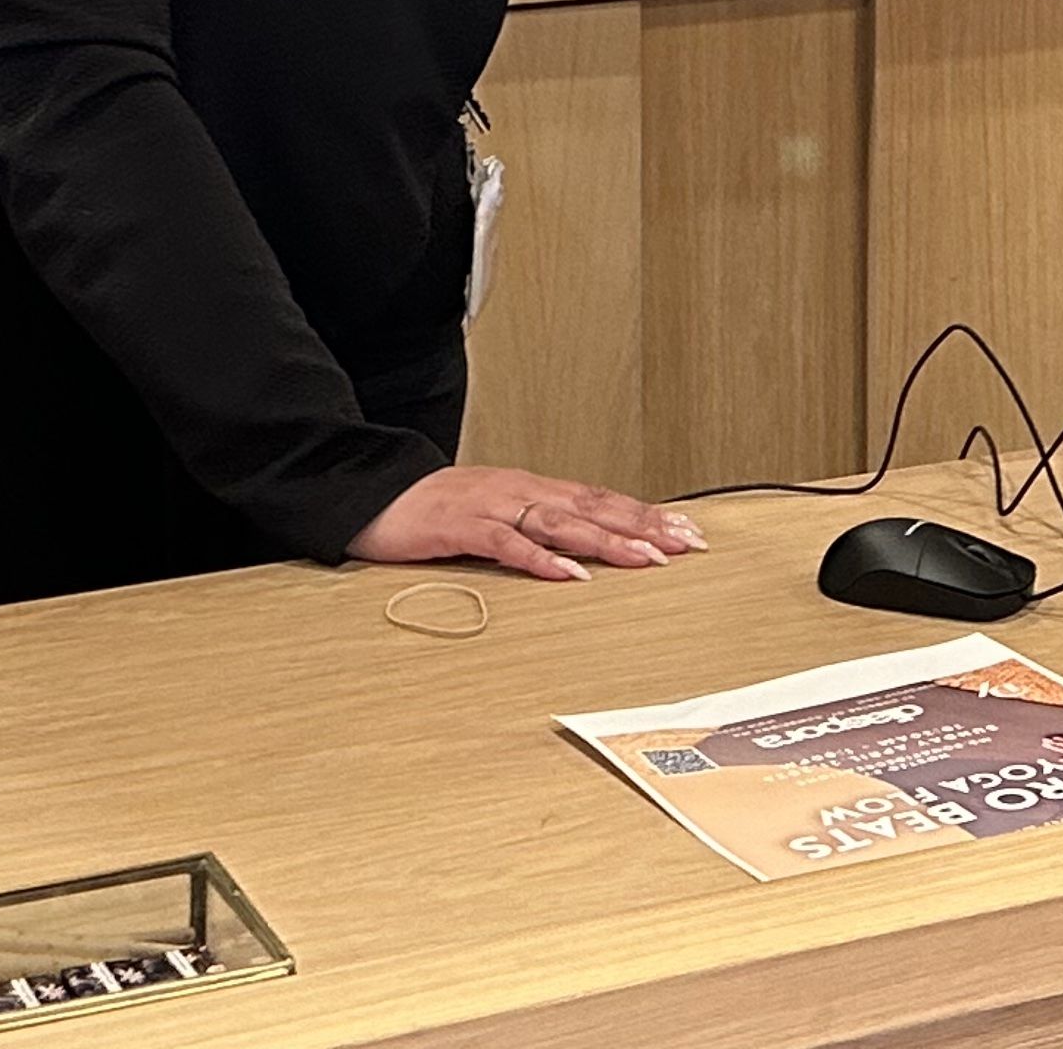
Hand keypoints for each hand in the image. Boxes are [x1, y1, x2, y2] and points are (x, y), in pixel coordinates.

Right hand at [347, 465, 705, 581]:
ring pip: (560, 523)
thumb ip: (536, 526)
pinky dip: (541, 559)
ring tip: (645, 559)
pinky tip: (569, 575)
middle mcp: (521, 489)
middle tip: (685, 544)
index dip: (645, 514)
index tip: (687, 531)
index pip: (601, 498)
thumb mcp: (496, 514)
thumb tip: (584, 548)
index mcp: (532, 487)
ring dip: (606, 542)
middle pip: (593, 506)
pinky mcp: (461, 526)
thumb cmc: (437, 511)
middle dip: (642, 525)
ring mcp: (493, 505)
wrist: (376, 494)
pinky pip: (507, 543)